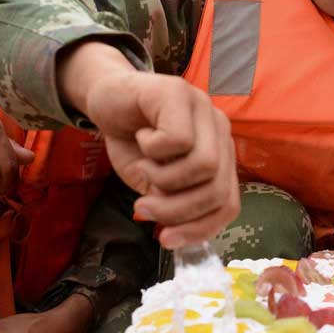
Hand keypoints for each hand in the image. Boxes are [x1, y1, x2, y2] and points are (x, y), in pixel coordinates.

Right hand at [60, 43, 239, 248]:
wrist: (105, 99)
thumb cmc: (132, 142)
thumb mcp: (153, 182)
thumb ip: (171, 202)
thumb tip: (175, 229)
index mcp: (221, 153)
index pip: (228, 203)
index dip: (200, 229)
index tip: (166, 240)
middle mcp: (220, 129)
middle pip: (218, 189)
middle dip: (177, 210)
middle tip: (143, 209)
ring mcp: (204, 108)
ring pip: (204, 166)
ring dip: (163, 179)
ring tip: (144, 167)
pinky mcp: (180, 92)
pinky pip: (178, 139)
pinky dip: (152, 149)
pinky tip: (142, 136)